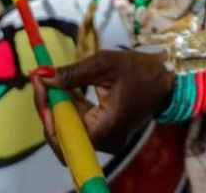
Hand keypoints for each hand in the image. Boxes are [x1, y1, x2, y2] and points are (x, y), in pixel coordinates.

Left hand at [31, 49, 173, 156]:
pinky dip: (69, 106)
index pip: (63, 134)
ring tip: (50, 79)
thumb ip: (72, 73)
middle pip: (63, 132)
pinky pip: (79, 123)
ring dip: (57, 104)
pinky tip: (64, 86)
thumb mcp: (104, 64)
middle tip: (41, 79)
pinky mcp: (106, 132)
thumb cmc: (140, 69)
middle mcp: (105, 142)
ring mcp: (106, 139)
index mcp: (106, 129)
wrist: (166, 78)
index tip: (39, 84)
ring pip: (69, 127)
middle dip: (48, 105)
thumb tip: (42, 76)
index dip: (46, 111)